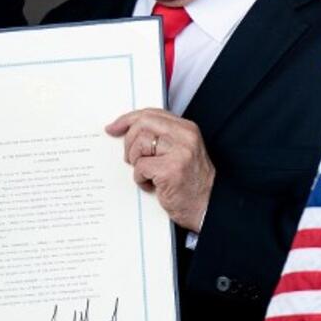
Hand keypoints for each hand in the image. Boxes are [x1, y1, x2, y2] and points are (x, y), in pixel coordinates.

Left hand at [106, 108, 214, 230]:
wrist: (206, 207)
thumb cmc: (190, 182)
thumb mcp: (179, 151)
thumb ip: (160, 137)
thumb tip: (127, 129)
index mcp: (186, 129)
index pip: (151, 113)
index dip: (128, 119)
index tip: (114, 127)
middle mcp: (185, 137)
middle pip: (142, 124)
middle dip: (129, 142)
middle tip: (131, 158)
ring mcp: (179, 152)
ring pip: (139, 143)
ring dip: (135, 161)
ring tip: (147, 173)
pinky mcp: (170, 170)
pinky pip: (140, 166)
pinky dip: (140, 178)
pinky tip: (152, 185)